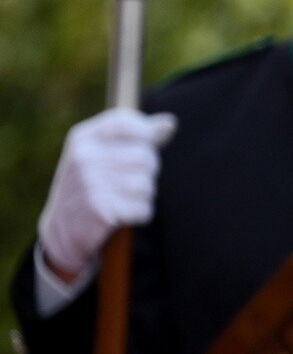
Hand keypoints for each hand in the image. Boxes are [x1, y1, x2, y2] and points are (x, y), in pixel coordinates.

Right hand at [37, 108, 176, 278]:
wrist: (61, 230)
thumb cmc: (89, 185)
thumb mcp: (100, 153)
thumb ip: (136, 136)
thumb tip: (170, 123)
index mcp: (83, 138)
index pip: (129, 123)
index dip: (146, 135)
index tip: (141, 148)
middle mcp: (85, 158)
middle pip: (146, 156)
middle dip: (146, 172)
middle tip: (126, 182)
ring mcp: (91, 184)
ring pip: (147, 184)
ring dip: (143, 195)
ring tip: (122, 198)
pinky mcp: (101, 210)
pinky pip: (144, 208)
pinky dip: (140, 214)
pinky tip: (122, 214)